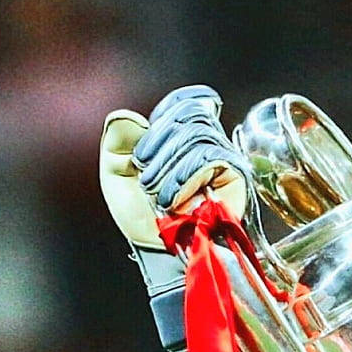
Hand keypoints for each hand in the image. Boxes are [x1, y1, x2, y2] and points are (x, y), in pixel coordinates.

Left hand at [99, 85, 248, 251]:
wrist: (155, 250)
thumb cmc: (141, 215)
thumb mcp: (117, 172)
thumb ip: (117, 140)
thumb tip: (129, 117)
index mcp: (183, 135)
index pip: (187, 101)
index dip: (167, 114)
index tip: (146, 150)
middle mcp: (208, 142)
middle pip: (191, 115)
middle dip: (160, 146)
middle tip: (146, 180)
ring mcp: (224, 158)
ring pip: (198, 135)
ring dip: (169, 167)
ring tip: (158, 195)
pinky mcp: (235, 177)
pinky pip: (211, 158)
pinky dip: (186, 177)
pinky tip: (175, 199)